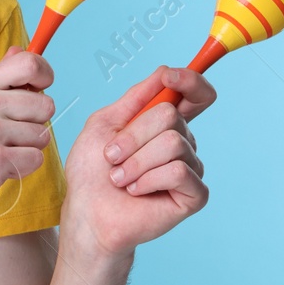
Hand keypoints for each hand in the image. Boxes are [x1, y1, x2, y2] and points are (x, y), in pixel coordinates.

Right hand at [0, 44, 55, 234]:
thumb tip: (22, 50)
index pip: (29, 63)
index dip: (44, 76)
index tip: (38, 90)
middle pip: (44, 104)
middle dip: (35, 123)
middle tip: (10, 136)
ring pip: (42, 135)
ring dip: (28, 149)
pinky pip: (35, 159)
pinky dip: (23, 168)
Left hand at [59, 65, 213, 262]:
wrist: (87, 212)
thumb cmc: (92, 171)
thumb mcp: (105, 124)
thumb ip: (136, 97)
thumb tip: (165, 72)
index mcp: (163, 123)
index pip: (196, 94)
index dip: (190, 80)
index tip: (169, 77)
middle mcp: (182, 142)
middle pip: (171, 115)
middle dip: (133, 136)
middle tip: (112, 157)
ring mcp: (191, 167)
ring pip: (172, 143)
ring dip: (135, 161)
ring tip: (120, 178)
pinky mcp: (195, 194)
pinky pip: (178, 171)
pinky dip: (147, 179)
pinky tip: (135, 191)